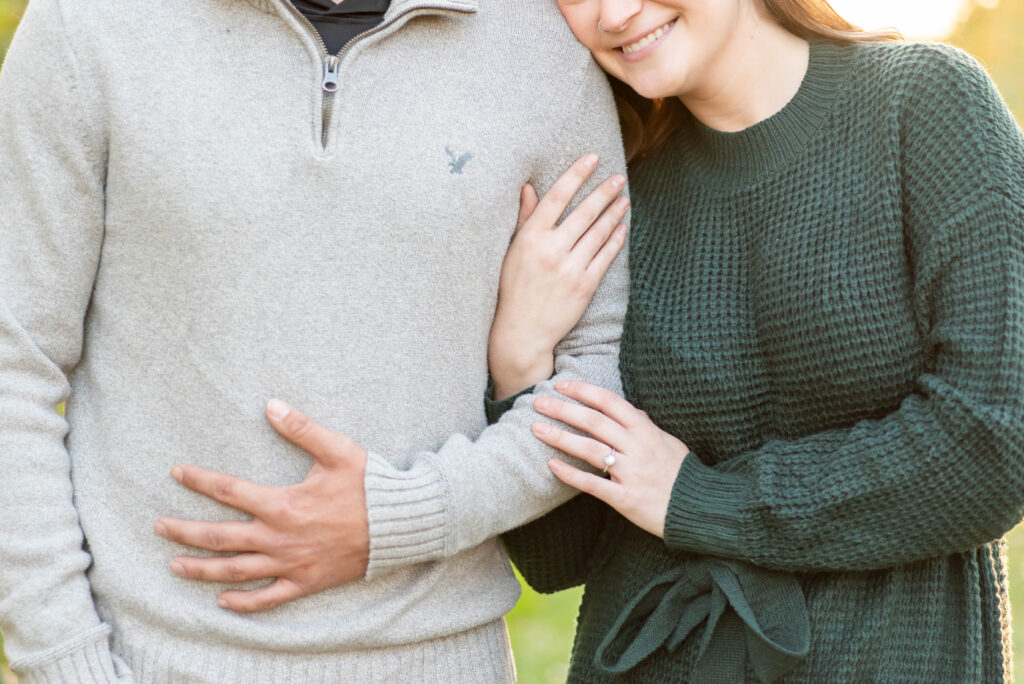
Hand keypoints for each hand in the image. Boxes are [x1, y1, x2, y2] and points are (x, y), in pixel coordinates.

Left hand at [153, 399, 368, 611]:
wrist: (399, 525)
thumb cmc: (369, 485)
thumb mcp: (337, 450)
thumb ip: (301, 429)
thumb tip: (271, 404)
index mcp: (282, 504)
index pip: (228, 491)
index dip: (199, 480)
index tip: (176, 472)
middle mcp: (279, 538)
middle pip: (220, 537)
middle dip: (185, 532)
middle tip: (159, 527)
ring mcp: (290, 564)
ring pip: (235, 571)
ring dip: (201, 568)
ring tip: (175, 565)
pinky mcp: (305, 582)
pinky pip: (268, 598)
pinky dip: (243, 603)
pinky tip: (223, 601)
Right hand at [488, 154, 628, 399]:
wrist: (522, 332)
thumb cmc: (513, 289)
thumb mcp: (512, 251)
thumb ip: (525, 218)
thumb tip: (528, 187)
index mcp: (530, 237)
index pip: (557, 196)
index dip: (577, 174)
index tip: (592, 158)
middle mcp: (551, 250)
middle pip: (584, 212)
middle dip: (604, 191)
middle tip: (618, 177)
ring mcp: (570, 268)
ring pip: (598, 232)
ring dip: (614, 213)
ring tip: (624, 199)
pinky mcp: (585, 286)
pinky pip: (605, 256)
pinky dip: (615, 240)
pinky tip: (622, 227)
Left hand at [531, 380, 688, 537]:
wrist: (699, 508)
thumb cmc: (682, 474)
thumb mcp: (668, 442)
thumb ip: (645, 425)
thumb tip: (630, 410)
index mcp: (646, 430)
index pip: (610, 402)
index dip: (583, 391)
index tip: (560, 385)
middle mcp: (637, 447)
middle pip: (594, 422)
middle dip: (564, 410)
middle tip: (539, 403)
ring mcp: (631, 473)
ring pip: (590, 450)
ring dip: (560, 438)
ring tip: (537, 429)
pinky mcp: (625, 498)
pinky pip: (593, 484)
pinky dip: (570, 474)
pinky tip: (552, 466)